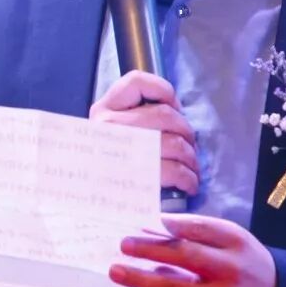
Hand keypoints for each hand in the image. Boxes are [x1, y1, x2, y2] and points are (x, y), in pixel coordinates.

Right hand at [90, 70, 198, 196]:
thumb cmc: (111, 167)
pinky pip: (173, 170)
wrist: (93, 204)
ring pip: (174, 143)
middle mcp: (107, 126)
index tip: (173, 108)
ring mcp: (119, 152)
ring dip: (191, 157)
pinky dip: (188, 177)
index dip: (164, 92)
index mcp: (103, 110)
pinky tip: (189, 183)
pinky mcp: (133, 179)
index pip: (137, 81)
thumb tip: (178, 115)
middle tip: (190, 148)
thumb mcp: (116, 133)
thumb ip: (139, 117)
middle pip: (165, 115)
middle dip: (187, 132)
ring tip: (192, 168)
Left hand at [111, 213, 276, 286]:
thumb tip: (160, 224)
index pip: (198, 231)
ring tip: (120, 273)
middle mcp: (232, 272)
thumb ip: (200, 229)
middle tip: (122, 246)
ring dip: (144, 281)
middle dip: (149, 251)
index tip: (139, 225)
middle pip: (184, 258)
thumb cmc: (245, 262)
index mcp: (236, 244)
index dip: (168, 227)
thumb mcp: (232, 238)